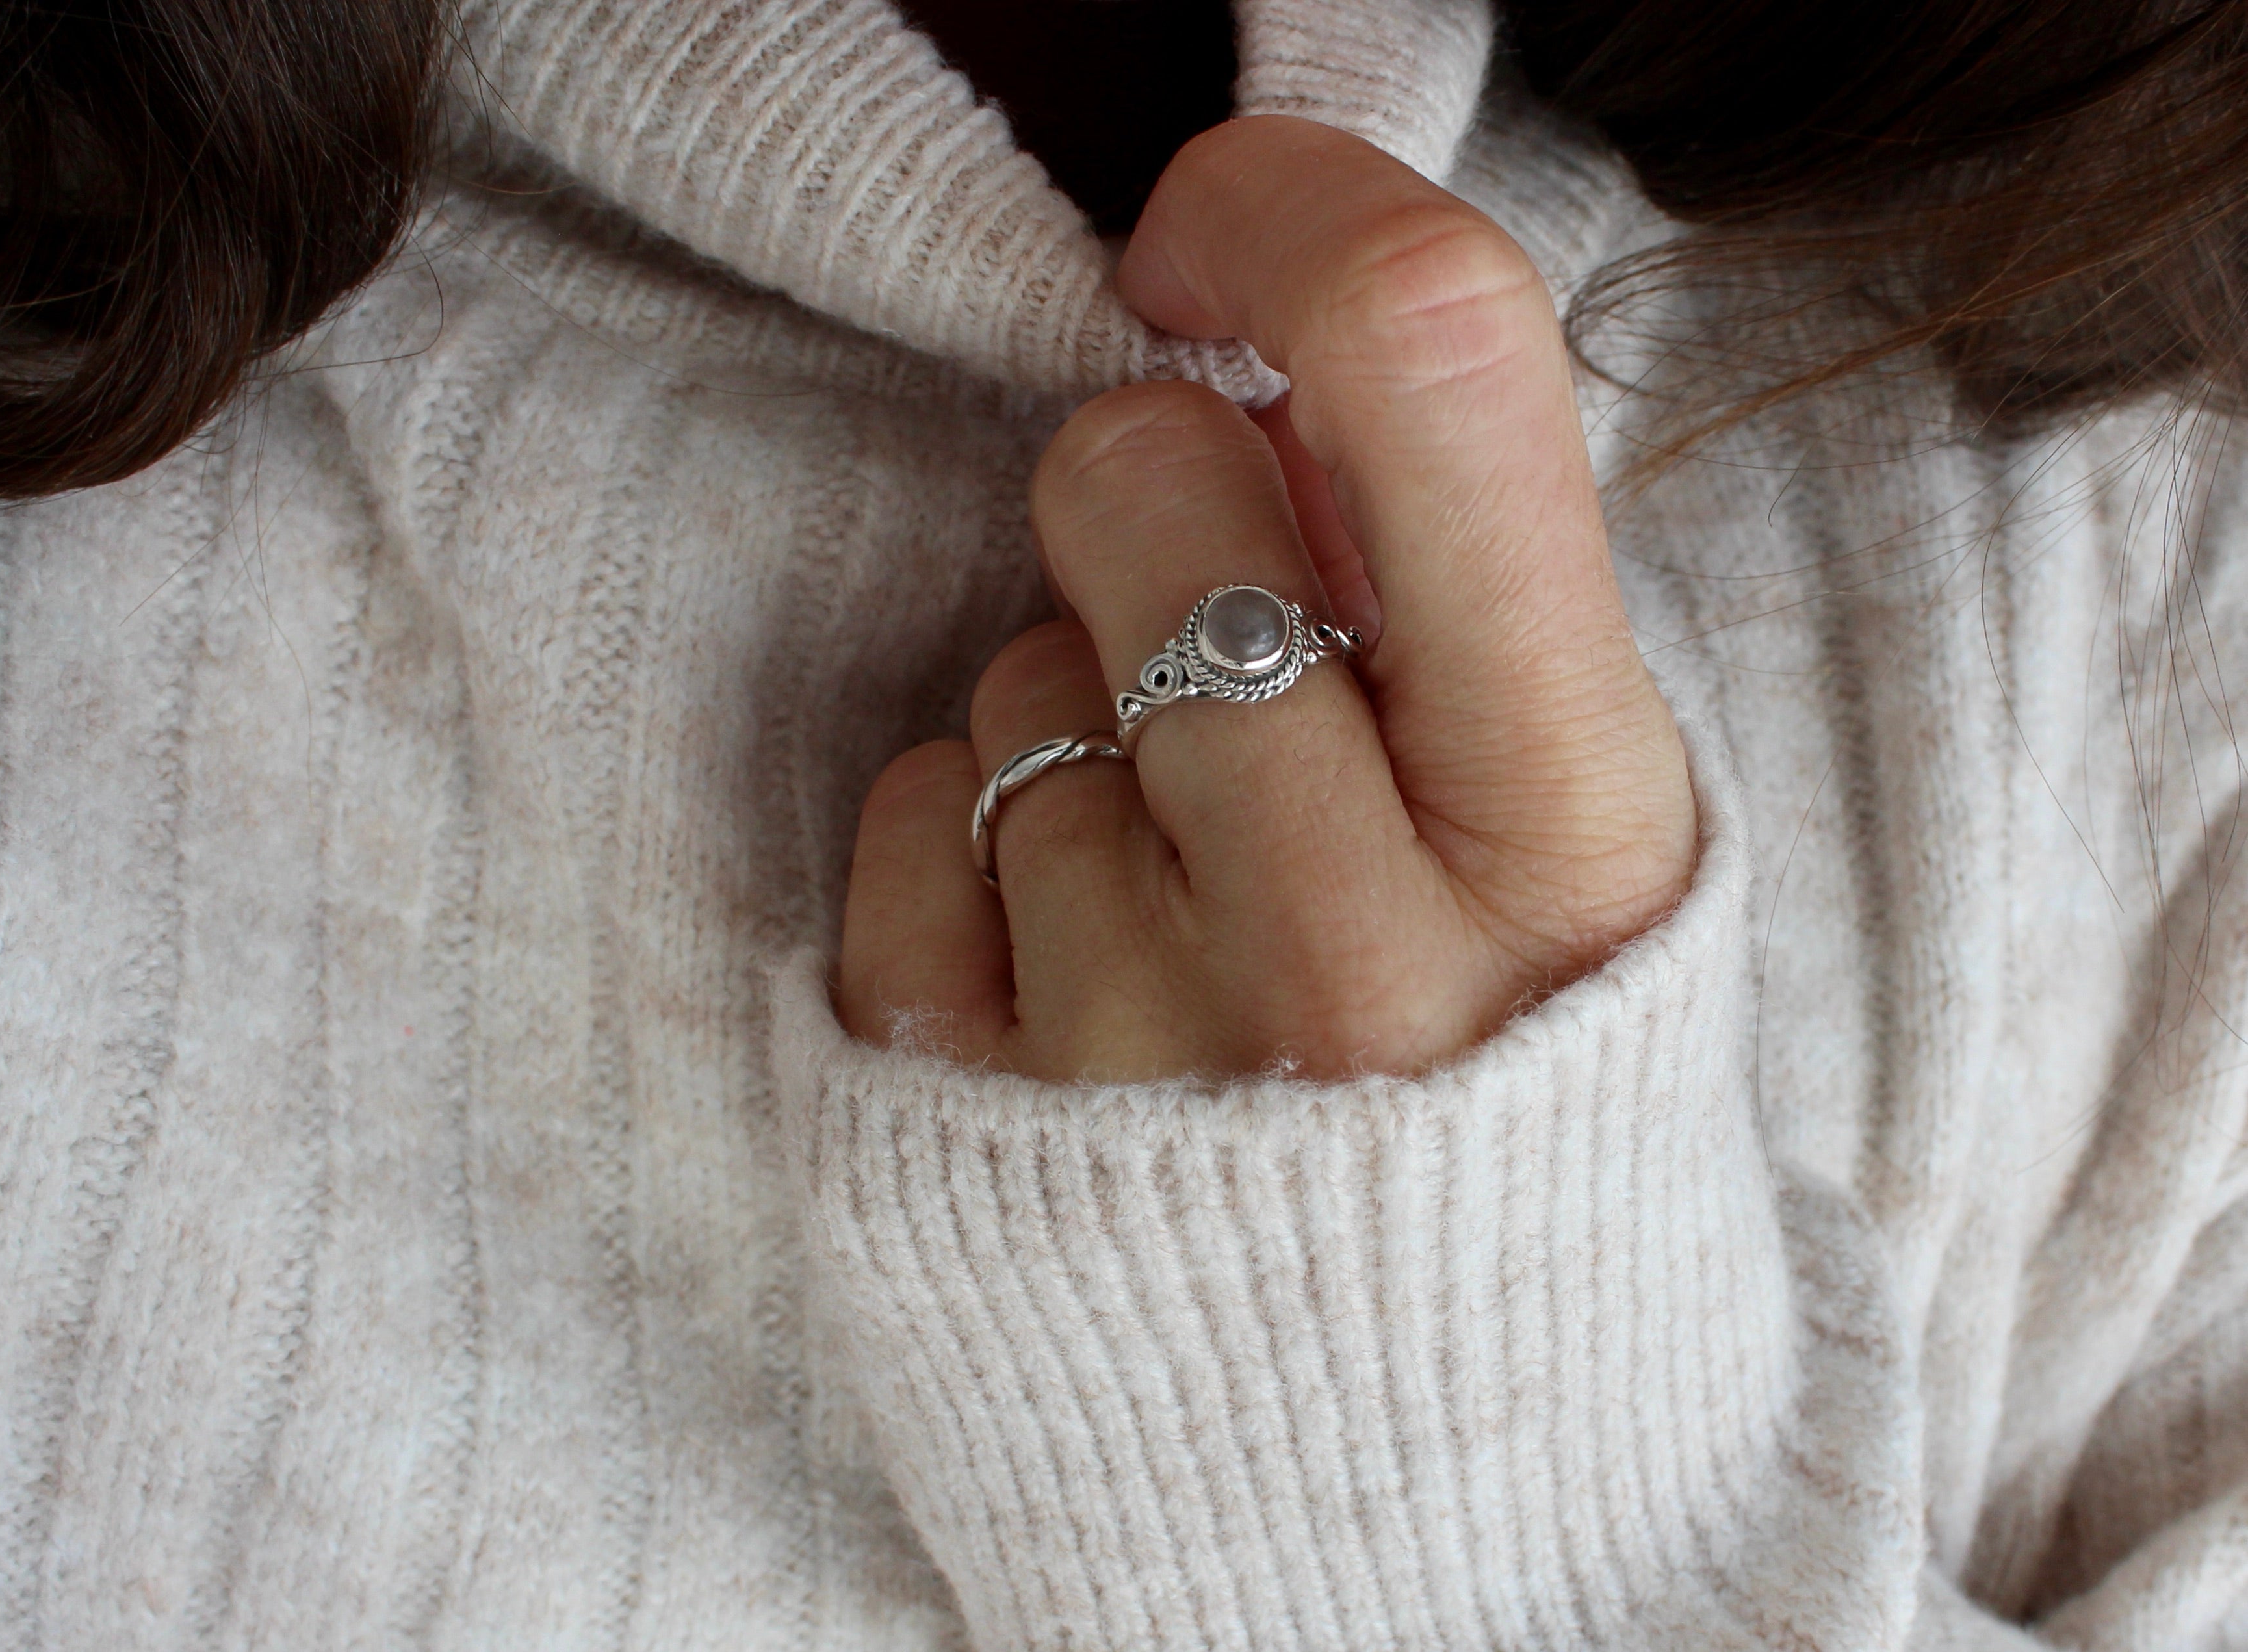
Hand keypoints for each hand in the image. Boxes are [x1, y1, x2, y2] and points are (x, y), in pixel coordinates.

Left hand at [838, 117, 1694, 1081]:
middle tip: (1224, 624)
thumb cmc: (1518, 1113)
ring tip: (1195, 879)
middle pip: (1136, 472)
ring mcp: (1131, 1050)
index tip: (1214, 236)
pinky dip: (972, 840)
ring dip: (1087, 722)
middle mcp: (1354, 952)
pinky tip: (1084, 957)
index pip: (1429, 372)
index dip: (1295, 219)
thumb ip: (1476, 605)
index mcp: (1571, 841)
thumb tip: (1281, 373)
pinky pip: (903, 807)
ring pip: (1012, 665)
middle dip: (1157, 496)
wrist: (1427, 1489)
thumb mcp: (1588, 855)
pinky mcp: (956, 1123)